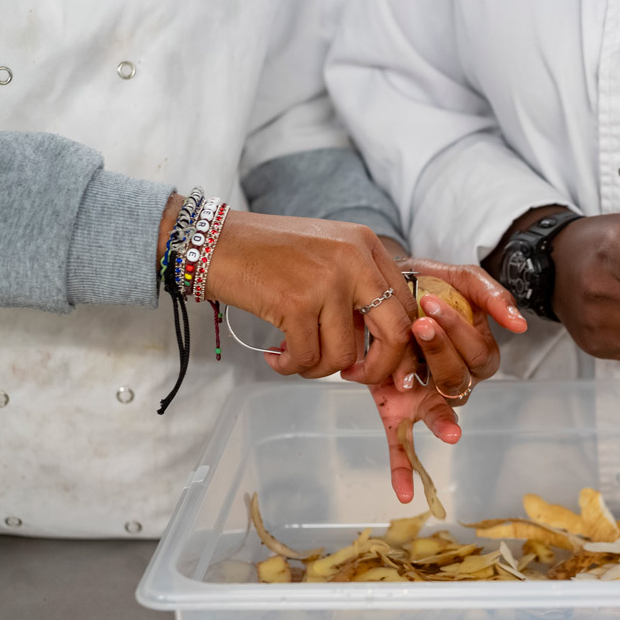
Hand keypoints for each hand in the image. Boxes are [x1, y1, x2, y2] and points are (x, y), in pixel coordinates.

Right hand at [198, 208, 417, 381]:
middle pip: (394, 332)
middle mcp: (354, 259)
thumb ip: (356, 288)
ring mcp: (327, 281)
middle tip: (358, 378)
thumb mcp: (327, 255)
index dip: (404, 345)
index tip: (392, 368)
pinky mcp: (296, 303)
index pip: (406, 305)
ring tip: (296, 360)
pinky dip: (291, 367)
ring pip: (344, 354)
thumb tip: (379, 343)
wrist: (213, 241)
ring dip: (319, 369)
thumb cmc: (266, 252)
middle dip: (380, 368)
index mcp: (366, 245)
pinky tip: (275, 359)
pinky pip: (307, 357)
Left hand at [373, 259, 525, 501]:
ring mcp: (427, 399)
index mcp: (474, 352)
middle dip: (440, 351)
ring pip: (438, 410)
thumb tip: (519, 324)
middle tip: (418, 323)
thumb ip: (491, 294)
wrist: (376, 288)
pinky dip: (403, 470)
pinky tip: (404, 494)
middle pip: (460, 380)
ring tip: (409, 381)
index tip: (430, 303)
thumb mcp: (458, 277)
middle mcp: (455, 381)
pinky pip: (403, 445)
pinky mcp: (397, 411)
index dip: (458, 331)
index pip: (480, 353)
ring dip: (435, 410)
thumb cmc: (423, 284)